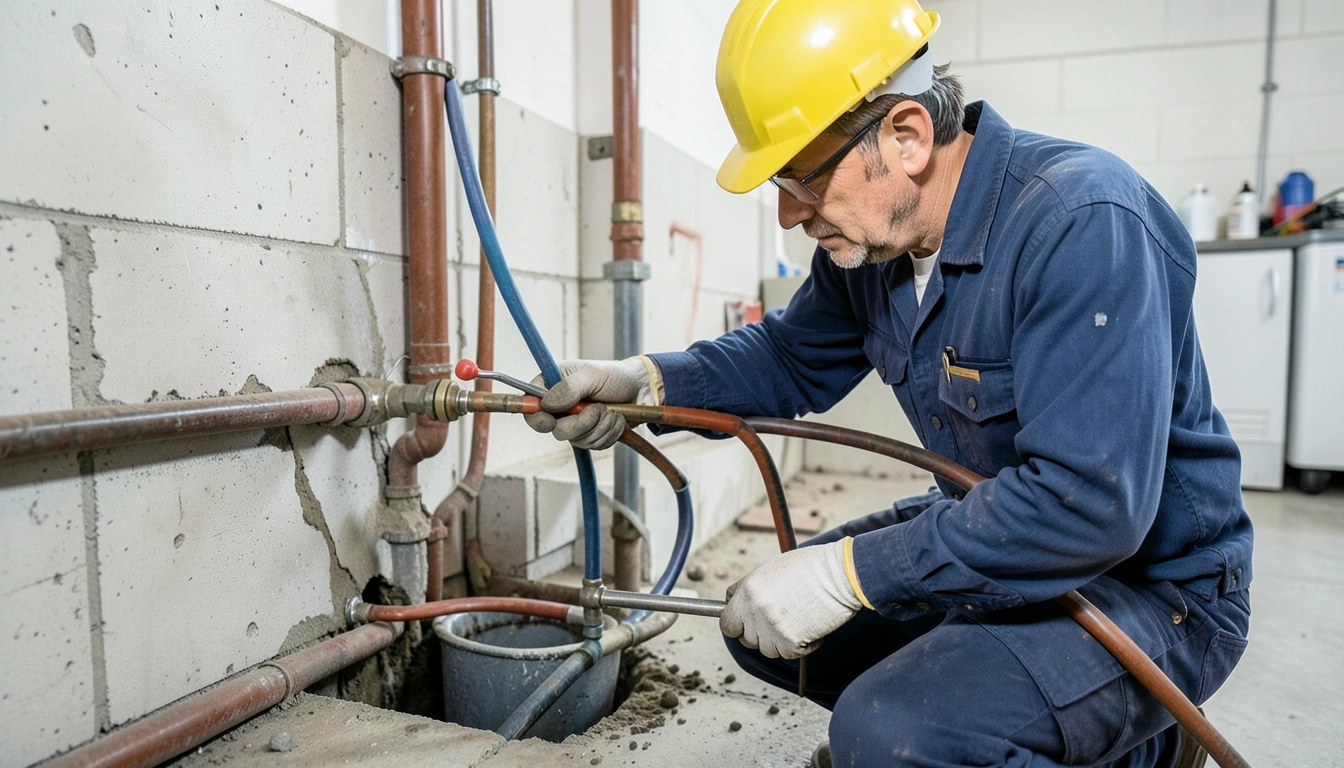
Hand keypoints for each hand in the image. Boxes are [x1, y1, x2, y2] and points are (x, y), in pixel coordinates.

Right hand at [523, 357, 658, 449]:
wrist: (642, 389)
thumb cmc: (616, 376)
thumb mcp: (592, 375)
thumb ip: (569, 388)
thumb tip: (547, 404)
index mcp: (553, 385)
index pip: (530, 406)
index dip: (536, 418)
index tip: (550, 422)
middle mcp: (560, 406)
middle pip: (554, 430)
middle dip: (581, 423)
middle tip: (598, 409)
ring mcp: (574, 423)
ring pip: (576, 440)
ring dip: (600, 427)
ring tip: (612, 411)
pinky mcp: (590, 435)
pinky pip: (593, 445)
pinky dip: (608, 434)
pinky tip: (616, 420)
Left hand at [720, 538, 863, 658]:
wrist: (840, 574)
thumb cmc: (811, 567)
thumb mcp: (771, 568)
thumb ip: (750, 589)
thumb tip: (736, 603)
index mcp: (748, 590)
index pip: (726, 621)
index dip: (737, 623)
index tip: (747, 623)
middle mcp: (754, 610)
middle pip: (745, 639)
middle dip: (757, 635)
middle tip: (776, 624)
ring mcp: (771, 628)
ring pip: (766, 649)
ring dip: (780, 641)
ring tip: (799, 619)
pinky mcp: (790, 643)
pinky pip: (788, 654)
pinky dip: (802, 646)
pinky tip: (812, 626)